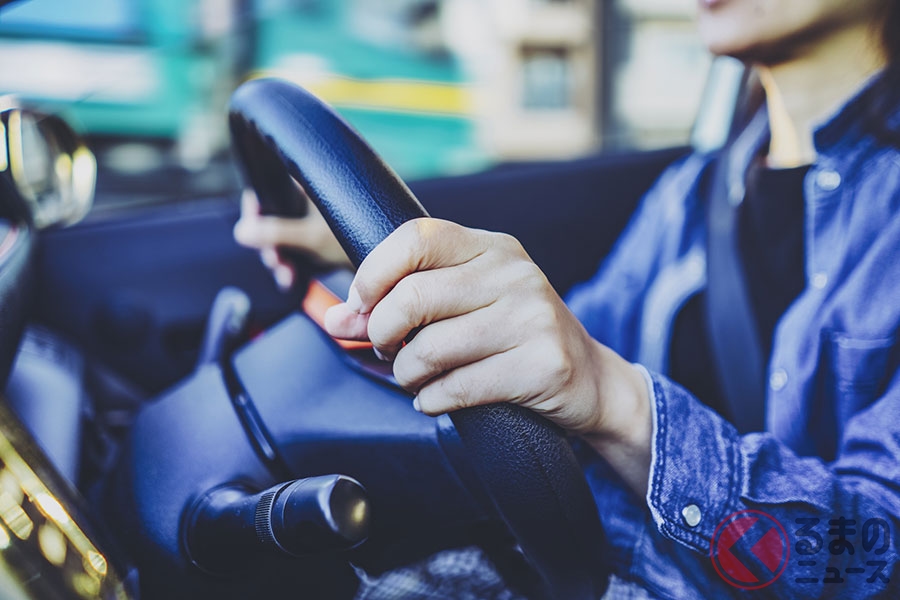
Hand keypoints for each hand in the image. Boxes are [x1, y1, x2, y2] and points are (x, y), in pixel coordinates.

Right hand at [233, 188, 351, 288]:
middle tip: (274, 260)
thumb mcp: (311, 237)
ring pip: (284, 235)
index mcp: (308, 184)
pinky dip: (292, 263)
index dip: (256, 206)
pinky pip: (297, 248)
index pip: (269, 185)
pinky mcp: (321, 238)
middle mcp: (311, 198)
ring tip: (285, 275)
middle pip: (273, 215)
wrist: (387, 266)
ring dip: (279, 257)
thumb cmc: (357, 237)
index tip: (250, 226)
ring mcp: (316, 219)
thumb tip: (241, 232)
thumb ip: (275, 233)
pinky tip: (291, 279)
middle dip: (269, 243)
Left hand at [323, 219, 650, 456]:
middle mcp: (514, 274)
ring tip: (414, 377)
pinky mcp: (542, 365)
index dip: (373, 273)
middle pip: (413, 296)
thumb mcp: (466, 304)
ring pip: (430, 348)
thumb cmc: (514, 337)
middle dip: (381, 333)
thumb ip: (402, 304)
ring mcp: (532, 318)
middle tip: (387, 350)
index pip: (415, 238)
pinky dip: (431, 400)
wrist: (589, 379)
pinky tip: (436, 398)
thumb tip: (336, 319)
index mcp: (491, 247)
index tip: (359, 307)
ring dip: (406, 373)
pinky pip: (457, 387)